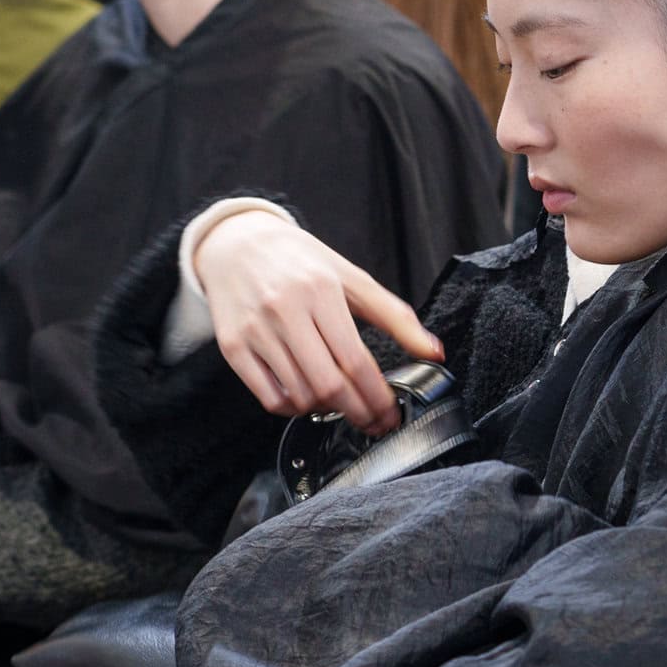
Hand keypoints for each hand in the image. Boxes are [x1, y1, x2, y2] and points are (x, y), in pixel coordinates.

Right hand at [195, 211, 442, 432]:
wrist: (237, 244)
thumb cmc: (299, 261)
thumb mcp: (350, 277)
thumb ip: (394, 315)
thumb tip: (433, 352)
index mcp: (320, 290)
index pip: (355, 359)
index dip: (377, 396)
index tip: (391, 413)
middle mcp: (285, 310)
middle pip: (328, 384)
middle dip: (358, 412)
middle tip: (374, 422)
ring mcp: (255, 331)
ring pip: (300, 396)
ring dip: (328, 411)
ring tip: (343, 406)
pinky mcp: (233, 347)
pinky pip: (268, 398)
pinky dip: (294, 409)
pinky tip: (308, 400)